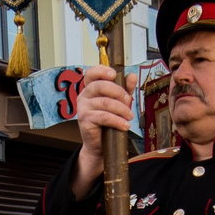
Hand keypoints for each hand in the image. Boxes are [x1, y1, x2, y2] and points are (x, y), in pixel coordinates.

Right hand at [68, 67, 134, 197]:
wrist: (100, 144)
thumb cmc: (108, 121)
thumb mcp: (118, 102)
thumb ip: (125, 89)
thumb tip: (132, 76)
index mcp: (90, 88)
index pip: (91, 73)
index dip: (102, 70)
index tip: (114, 74)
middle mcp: (83, 96)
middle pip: (100, 86)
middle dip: (119, 92)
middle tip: (129, 101)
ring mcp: (82, 108)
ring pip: (105, 102)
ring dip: (121, 109)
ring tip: (129, 116)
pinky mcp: (85, 120)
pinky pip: (104, 117)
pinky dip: (117, 120)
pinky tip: (124, 125)